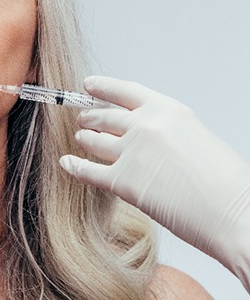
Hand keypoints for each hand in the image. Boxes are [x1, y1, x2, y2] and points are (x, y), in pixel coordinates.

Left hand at [60, 75, 249, 291]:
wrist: (236, 214)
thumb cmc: (225, 183)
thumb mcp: (197, 138)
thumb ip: (167, 132)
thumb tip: (147, 139)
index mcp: (168, 110)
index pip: (125, 91)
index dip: (103, 87)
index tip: (89, 85)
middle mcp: (144, 126)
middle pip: (104, 117)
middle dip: (90, 118)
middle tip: (83, 119)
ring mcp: (131, 152)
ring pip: (94, 141)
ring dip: (84, 139)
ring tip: (80, 139)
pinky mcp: (122, 181)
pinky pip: (88, 171)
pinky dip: (74, 167)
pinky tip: (67, 164)